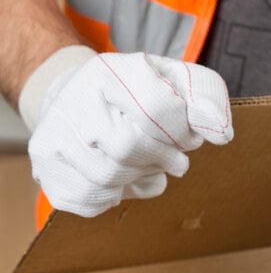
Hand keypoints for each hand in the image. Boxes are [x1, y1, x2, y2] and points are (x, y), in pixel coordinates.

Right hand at [21, 47, 232, 216]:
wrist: (79, 100)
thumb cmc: (137, 94)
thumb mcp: (174, 80)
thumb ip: (205, 97)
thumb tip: (220, 134)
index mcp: (110, 72)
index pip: (154, 109)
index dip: (181, 133)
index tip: (189, 138)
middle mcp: (73, 101)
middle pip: (128, 147)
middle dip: (163, 158)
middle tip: (174, 157)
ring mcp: (53, 138)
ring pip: (109, 177)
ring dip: (141, 177)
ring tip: (148, 165)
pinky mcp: (48, 171)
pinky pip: (91, 200)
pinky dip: (117, 196)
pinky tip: (123, 178)